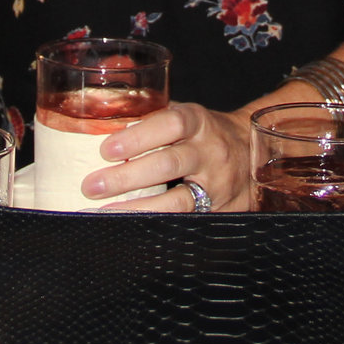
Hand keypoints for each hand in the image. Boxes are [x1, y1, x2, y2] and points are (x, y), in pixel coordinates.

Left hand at [90, 101, 253, 211]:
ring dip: (138, 207)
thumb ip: (151, 118)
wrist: (251, 153)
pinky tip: (132, 227)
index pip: (171, 124)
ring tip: (105, 212)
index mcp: (197, 122)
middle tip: (92, 186)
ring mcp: (215, 184)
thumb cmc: (204, 133)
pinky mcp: (216, 209)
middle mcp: (209, 151)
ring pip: (179, 200)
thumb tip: (98, 120)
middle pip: (169, 164)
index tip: (106, 149)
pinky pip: (185, 220)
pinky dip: (156, 223)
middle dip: (127, 177)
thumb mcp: (185, 116)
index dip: (138, 136)